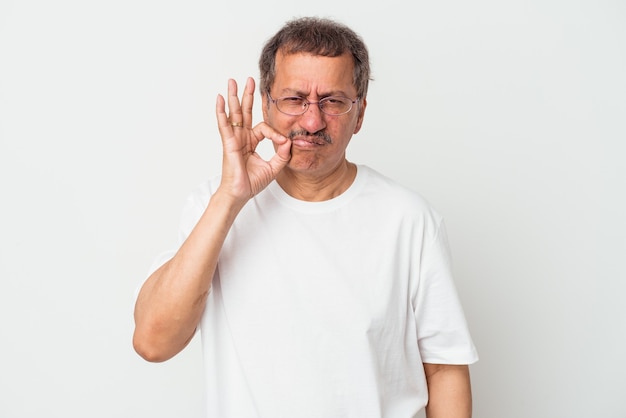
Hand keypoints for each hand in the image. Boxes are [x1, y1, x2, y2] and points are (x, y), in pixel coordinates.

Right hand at [216, 77, 290, 203]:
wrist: (240, 193)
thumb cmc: (252, 183)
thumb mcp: (274, 167)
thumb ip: (283, 154)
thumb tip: (289, 141)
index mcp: (251, 142)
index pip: (264, 127)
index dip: (275, 133)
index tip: (283, 142)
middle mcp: (241, 137)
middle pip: (245, 112)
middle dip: (248, 95)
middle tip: (249, 80)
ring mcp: (234, 138)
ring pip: (234, 114)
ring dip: (233, 97)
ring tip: (232, 81)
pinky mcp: (228, 143)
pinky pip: (224, 124)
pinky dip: (221, 111)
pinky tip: (219, 99)